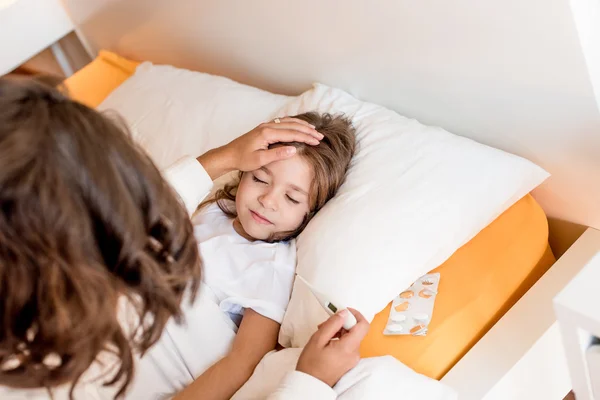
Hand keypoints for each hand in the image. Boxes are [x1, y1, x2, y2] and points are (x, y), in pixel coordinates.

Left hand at [197, 118, 322, 179]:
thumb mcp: (260, 160)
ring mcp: (265, 126)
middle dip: (307, 130)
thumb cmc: (242, 159)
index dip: (306, 137)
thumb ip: (277, 154)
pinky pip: (282, 122)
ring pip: (288, 122)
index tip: (317, 141)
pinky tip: (298, 126)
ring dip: (302, 125)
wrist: (228, 155)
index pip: (292, 134)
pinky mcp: (264, 128)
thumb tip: (294, 150)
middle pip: (292, 126)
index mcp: (267, 133)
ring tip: (313, 130)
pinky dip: (293, 123)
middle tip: (320, 136)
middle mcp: (267, 126)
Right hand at [296, 308, 369, 386]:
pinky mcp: (349, 361)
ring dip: (339, 331)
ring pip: (351, 337)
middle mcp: (354, 353)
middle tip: (326, 324)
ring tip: (323, 334)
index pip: (363, 326)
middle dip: (342, 324)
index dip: (356, 315)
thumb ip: (332, 324)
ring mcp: (352, 358)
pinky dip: (340, 339)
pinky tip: (327, 341)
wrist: (311, 384)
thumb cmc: (311, 365)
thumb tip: (344, 313)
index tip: (344, 312)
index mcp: (348, 347)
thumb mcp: (318, 339)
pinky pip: (348, 345)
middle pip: (356, 330)